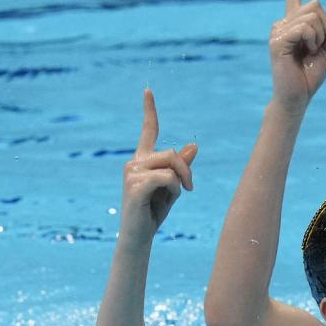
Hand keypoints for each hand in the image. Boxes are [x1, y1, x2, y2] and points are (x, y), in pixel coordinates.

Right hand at [120, 89, 197, 243]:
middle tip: (189, 188)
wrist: (139, 235)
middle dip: (186, 170)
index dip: (149, 111)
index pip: (148, 131)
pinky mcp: (135, 185)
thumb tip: (193, 146)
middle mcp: (134, 162)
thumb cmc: (154, 211)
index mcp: (142, 160)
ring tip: (170, 198)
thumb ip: (181, 167)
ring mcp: (132, 173)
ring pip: (171, 165)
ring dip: (180, 183)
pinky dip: (173, 190)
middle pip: (171, 153)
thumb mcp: (173, 187)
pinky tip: (164, 200)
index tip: (148, 90)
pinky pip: (167, 178)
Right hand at [269, 0, 325, 111]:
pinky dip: (311, 41)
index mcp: (296, 22)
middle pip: (315, 4)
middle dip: (324, 26)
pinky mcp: (277, 39)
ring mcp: (278, 29)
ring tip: (307, 52)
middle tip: (314, 47)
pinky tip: (301, 53)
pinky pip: (304, 28)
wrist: (297, 97)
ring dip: (318, 37)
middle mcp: (284, 21)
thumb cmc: (309, 76)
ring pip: (312, 17)